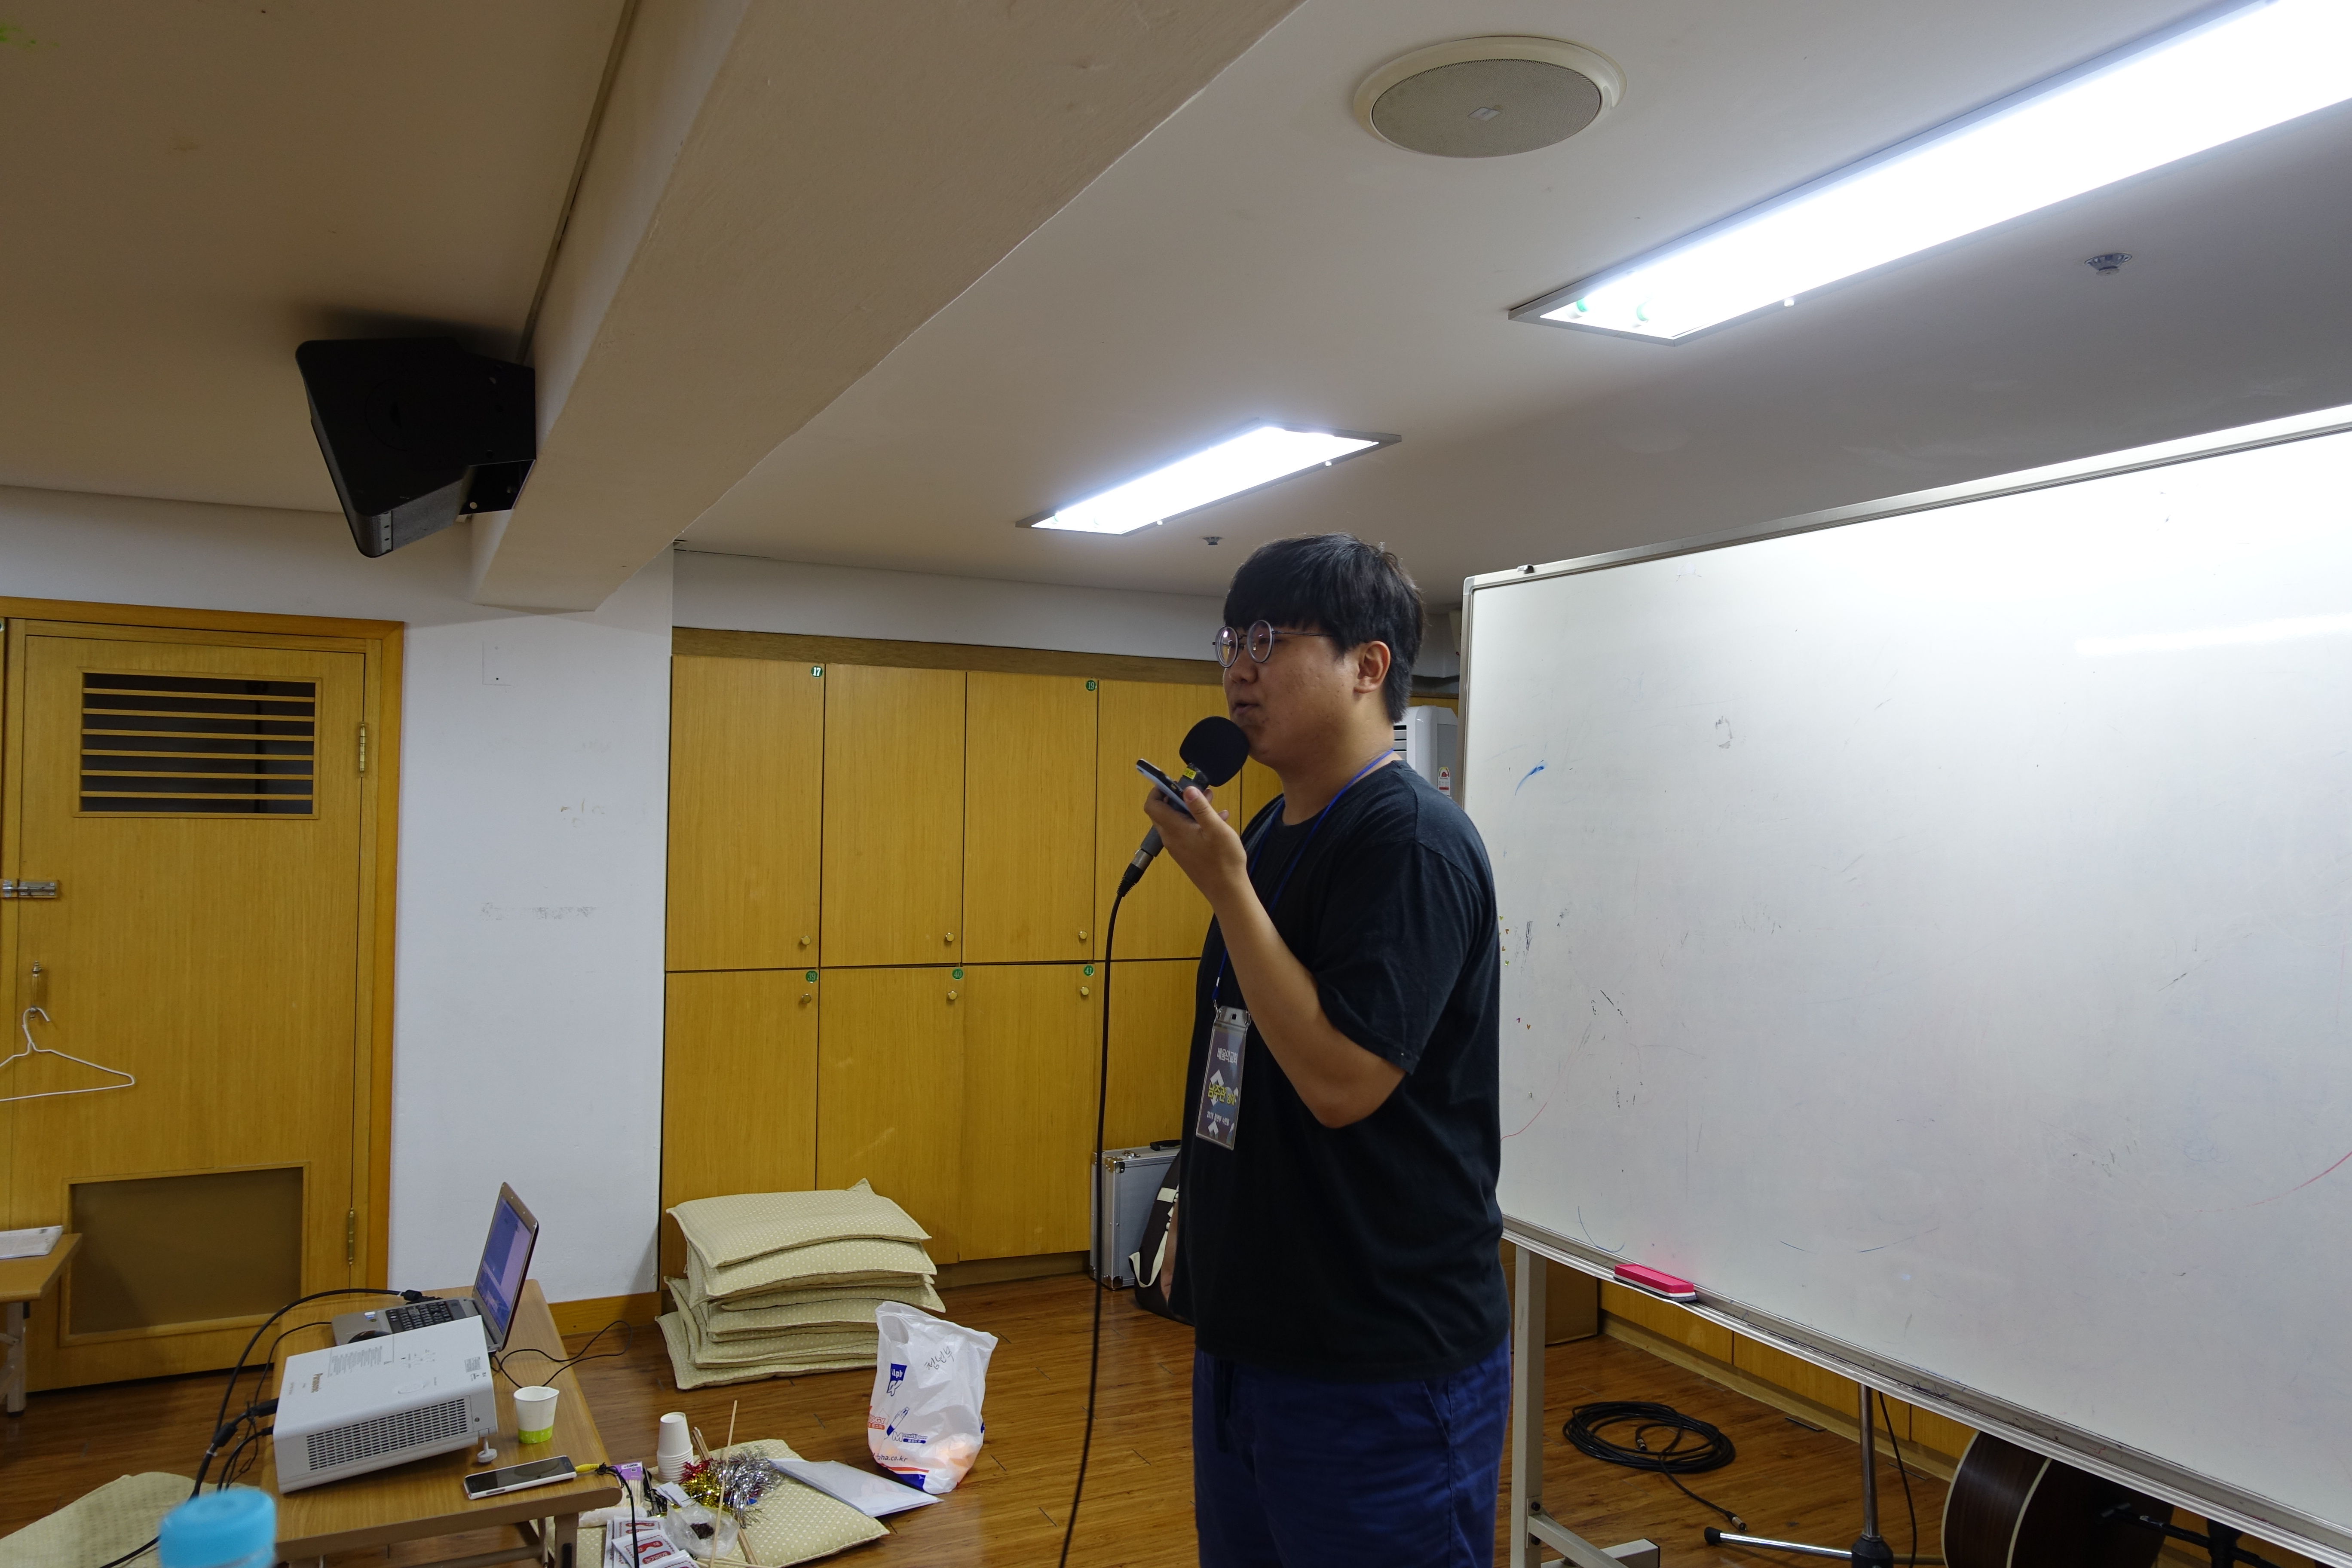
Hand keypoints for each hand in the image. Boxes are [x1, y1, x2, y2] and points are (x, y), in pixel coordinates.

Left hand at [1141, 783, 1247, 907]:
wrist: (1227, 891)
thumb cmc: (1224, 861)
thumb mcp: (1216, 829)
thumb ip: (1200, 808)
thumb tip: (1188, 789)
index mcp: (1175, 830)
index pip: (1153, 805)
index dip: (1158, 790)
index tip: (1173, 781)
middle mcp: (1172, 839)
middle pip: (1164, 811)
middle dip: (1179, 797)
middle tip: (1198, 791)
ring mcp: (1178, 847)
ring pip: (1177, 821)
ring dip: (1191, 809)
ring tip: (1210, 802)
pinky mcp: (1187, 853)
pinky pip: (1186, 831)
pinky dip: (1196, 822)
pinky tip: (1218, 820)